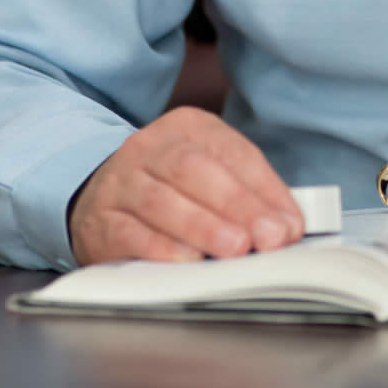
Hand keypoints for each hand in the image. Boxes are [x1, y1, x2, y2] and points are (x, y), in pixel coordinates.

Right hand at [68, 106, 304, 264]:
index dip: (264, 190)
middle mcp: (150, 147)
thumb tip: (285, 228)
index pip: (233, 152)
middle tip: (264, 236)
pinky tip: (188, 261)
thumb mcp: (210, 173)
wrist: (100, 196)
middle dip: (235, 204)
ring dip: (203, 227)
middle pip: (193, 169)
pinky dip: (162, 249)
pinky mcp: (100, 222)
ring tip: (235, 249)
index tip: (288, 225)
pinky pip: (130, 234)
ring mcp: (121, 183)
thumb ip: (248, 196)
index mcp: (187, 126)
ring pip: (162, 201)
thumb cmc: (170, 187)